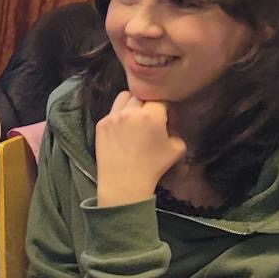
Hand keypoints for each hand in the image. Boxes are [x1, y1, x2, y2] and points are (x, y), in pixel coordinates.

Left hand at [94, 91, 186, 206]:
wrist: (124, 182)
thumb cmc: (153, 166)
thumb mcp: (177, 147)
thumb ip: (176, 128)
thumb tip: (168, 121)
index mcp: (151, 115)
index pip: (160, 99)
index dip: (163, 107)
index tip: (164, 116)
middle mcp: (130, 112)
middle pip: (141, 95)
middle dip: (147, 103)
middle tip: (149, 117)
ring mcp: (113, 117)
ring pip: (124, 97)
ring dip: (132, 103)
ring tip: (135, 117)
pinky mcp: (101, 124)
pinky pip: (112, 110)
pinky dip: (119, 114)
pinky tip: (123, 128)